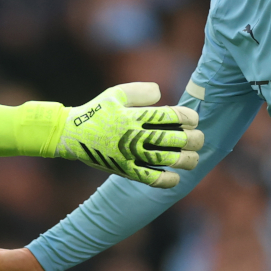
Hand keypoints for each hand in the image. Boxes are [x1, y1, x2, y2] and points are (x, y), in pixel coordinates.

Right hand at [56, 82, 202, 188]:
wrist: (71, 134)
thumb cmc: (95, 111)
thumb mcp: (114, 93)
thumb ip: (139, 91)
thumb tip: (161, 93)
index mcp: (134, 115)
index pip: (170, 116)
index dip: (188, 118)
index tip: (193, 120)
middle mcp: (133, 135)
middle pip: (173, 139)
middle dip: (192, 139)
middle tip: (200, 139)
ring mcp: (129, 154)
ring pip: (165, 159)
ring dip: (185, 160)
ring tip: (194, 159)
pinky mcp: (124, 169)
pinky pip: (149, 178)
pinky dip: (165, 180)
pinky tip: (176, 178)